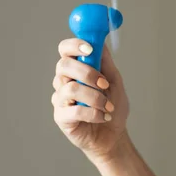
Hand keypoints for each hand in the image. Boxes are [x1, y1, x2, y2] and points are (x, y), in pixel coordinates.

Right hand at [51, 39, 130, 164]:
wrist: (114, 134)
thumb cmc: (112, 106)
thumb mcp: (114, 81)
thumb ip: (105, 62)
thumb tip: (100, 41)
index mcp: (76, 69)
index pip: (65, 50)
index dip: (74, 45)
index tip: (90, 49)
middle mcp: (64, 81)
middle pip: (63, 66)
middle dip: (88, 73)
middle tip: (105, 84)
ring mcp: (61, 100)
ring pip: (70, 88)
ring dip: (95, 97)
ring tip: (108, 106)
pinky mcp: (61, 117)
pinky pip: (73, 110)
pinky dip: (93, 113)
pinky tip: (103, 117)